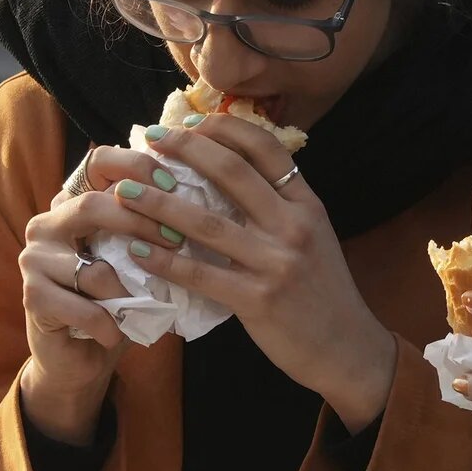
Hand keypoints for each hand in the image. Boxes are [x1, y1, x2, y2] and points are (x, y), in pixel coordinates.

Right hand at [16, 155, 185, 443]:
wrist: (80, 356)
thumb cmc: (118, 302)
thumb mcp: (139, 261)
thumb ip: (154, 231)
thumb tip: (204, 209)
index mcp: (75, 204)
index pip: (98, 162)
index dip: (137, 166)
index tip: (174, 185)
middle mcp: (48, 223)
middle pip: (92, 206)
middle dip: (141, 223)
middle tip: (177, 242)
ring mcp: (34, 257)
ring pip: (94, 268)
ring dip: (129, 291)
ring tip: (148, 306)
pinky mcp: (32, 294)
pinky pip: (83, 306)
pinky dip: (108, 324)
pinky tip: (117, 333)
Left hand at [112, 116, 397, 427]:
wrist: (347, 347)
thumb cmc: (322, 293)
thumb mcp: (313, 238)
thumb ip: (279, 208)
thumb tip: (227, 175)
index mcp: (308, 205)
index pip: (266, 148)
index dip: (224, 128)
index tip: (189, 123)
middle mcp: (294, 226)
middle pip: (232, 172)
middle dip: (185, 149)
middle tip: (150, 138)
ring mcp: (277, 263)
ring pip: (207, 222)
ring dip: (159, 202)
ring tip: (124, 190)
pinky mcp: (259, 299)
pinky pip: (201, 274)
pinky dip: (165, 261)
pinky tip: (138, 250)